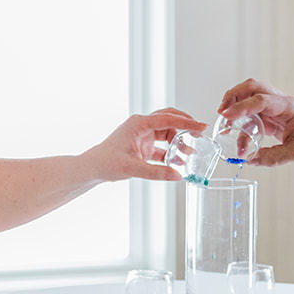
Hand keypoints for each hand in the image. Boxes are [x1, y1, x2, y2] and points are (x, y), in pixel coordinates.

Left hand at [86, 108, 205, 181]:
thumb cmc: (106, 162)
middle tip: (199, 134)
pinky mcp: (143, 146)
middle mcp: (142, 126)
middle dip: (185, 126)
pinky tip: (178, 162)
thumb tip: (177, 175)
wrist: (92, 168)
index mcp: (139, 124)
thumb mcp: (132, 168)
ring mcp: (142, 136)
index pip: (167, 119)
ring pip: (167, 133)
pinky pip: (162, 146)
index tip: (201, 126)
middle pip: (169, 120)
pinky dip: (171, 153)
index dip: (186, 122)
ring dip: (179, 142)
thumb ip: (156, 172)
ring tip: (189, 152)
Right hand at [216, 78, 293, 166]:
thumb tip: (250, 160)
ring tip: (226, 129)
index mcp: (288, 106)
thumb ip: (274, 157)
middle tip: (221, 113)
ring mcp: (276, 107)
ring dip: (236, 109)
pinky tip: (239, 138)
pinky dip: (243, 122)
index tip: (226, 116)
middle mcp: (280, 102)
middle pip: (251, 87)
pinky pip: (254, 114)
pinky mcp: (274, 116)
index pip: (260, 100)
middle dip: (233, 96)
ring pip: (250, 98)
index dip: (241, 107)